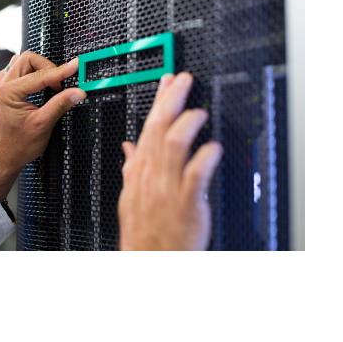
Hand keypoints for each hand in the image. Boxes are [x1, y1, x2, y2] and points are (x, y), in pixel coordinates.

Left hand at [0, 51, 85, 199]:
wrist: (6, 156)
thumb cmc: (19, 145)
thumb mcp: (43, 124)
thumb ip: (60, 104)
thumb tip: (77, 92)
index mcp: (9, 92)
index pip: (40, 75)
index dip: (60, 71)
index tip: (75, 67)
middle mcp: (3, 85)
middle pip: (28, 59)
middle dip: (48, 67)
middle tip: (60, 84)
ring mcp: (3, 86)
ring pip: (23, 62)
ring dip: (39, 69)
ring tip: (51, 84)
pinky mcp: (7, 89)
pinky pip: (19, 70)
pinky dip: (32, 73)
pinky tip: (40, 84)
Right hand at [118, 72, 222, 249]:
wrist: (148, 261)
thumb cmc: (144, 231)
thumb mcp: (130, 196)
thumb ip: (132, 167)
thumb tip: (128, 146)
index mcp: (140, 172)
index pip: (149, 128)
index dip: (160, 102)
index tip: (169, 81)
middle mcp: (152, 176)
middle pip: (159, 130)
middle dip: (172, 101)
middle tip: (184, 80)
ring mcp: (167, 189)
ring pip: (174, 147)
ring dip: (187, 125)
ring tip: (199, 112)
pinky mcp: (186, 204)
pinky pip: (195, 177)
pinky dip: (205, 159)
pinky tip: (214, 148)